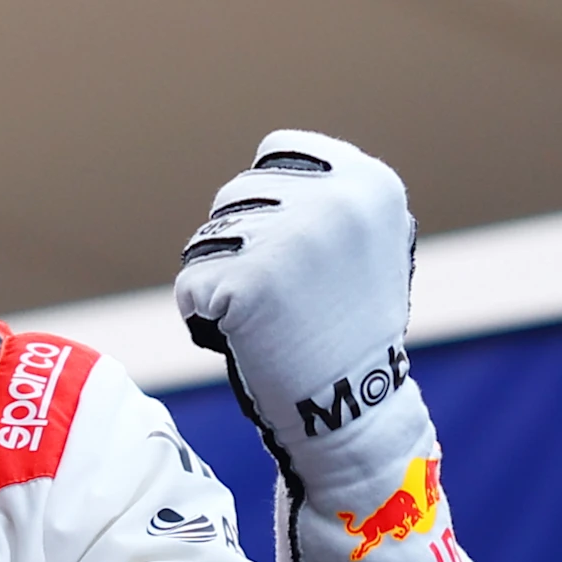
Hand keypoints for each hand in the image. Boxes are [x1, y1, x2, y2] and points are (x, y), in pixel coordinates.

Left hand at [175, 131, 422, 502]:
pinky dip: (202, 314)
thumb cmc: (349, 329)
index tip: (291, 250)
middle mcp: (335, 200)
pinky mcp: (248, 282)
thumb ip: (327, 196)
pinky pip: (191, 283)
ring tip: (269, 318)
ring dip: (220, 278)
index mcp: (370, 182)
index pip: (277, 151)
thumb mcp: (363, 243)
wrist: (353, 410)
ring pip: (207, 238)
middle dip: (242, 244)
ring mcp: (291, 239)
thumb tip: (271, 165)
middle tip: (285, 298)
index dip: (269, 200)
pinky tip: (246, 339)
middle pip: (237, 194)